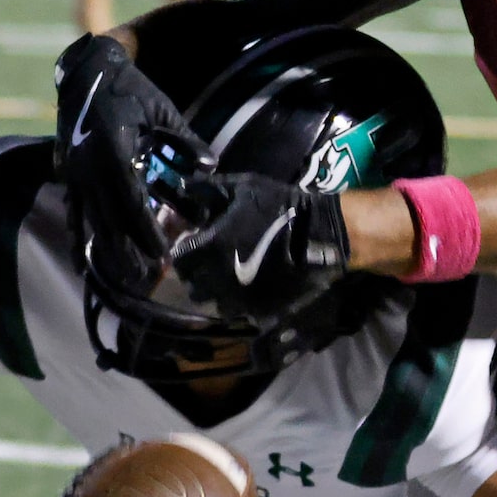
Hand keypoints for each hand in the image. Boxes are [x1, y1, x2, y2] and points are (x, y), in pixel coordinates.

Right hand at [53, 32, 196, 275]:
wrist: (86, 71)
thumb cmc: (129, 88)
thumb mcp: (161, 110)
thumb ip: (186, 140)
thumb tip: (213, 167)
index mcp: (113, 149)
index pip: (132, 200)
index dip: (147, 229)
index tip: (163, 252)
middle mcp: (89, 165)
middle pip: (112, 218)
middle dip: (131, 248)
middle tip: (150, 275)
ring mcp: (74, 171)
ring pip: (92, 220)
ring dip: (108, 250)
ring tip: (126, 276)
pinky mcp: (67, 173)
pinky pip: (73, 212)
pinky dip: (77, 239)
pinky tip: (80, 267)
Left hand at [166, 171, 350, 318]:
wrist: (317, 235)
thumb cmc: (278, 207)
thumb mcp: (243, 188)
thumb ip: (208, 188)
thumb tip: (183, 185)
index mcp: (210, 247)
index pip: (179, 259)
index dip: (185, 252)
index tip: (195, 244)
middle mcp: (218, 277)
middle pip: (193, 287)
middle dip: (198, 275)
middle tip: (211, 262)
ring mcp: (238, 297)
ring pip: (214, 303)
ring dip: (217, 292)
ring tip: (230, 278)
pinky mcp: (258, 310)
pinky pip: (239, 312)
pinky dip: (239, 302)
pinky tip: (249, 288)